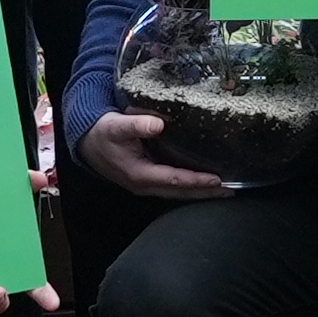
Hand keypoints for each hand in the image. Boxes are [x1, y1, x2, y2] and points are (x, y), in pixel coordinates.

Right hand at [76, 111, 228, 200]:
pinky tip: (203, 182)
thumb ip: (136, 124)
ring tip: (223, 190)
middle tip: (230, 191)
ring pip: (178, 192)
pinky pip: (173, 187)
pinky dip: (189, 186)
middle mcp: (145, 185)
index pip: (174, 180)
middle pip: (180, 192)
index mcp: (140, 174)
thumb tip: (157, 124)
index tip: (217, 179)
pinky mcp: (148, 180)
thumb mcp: (115, 126)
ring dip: (200, 192)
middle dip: (205, 193)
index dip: (196, 181)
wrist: (87, 142)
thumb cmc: (103, 133)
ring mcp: (146, 185)